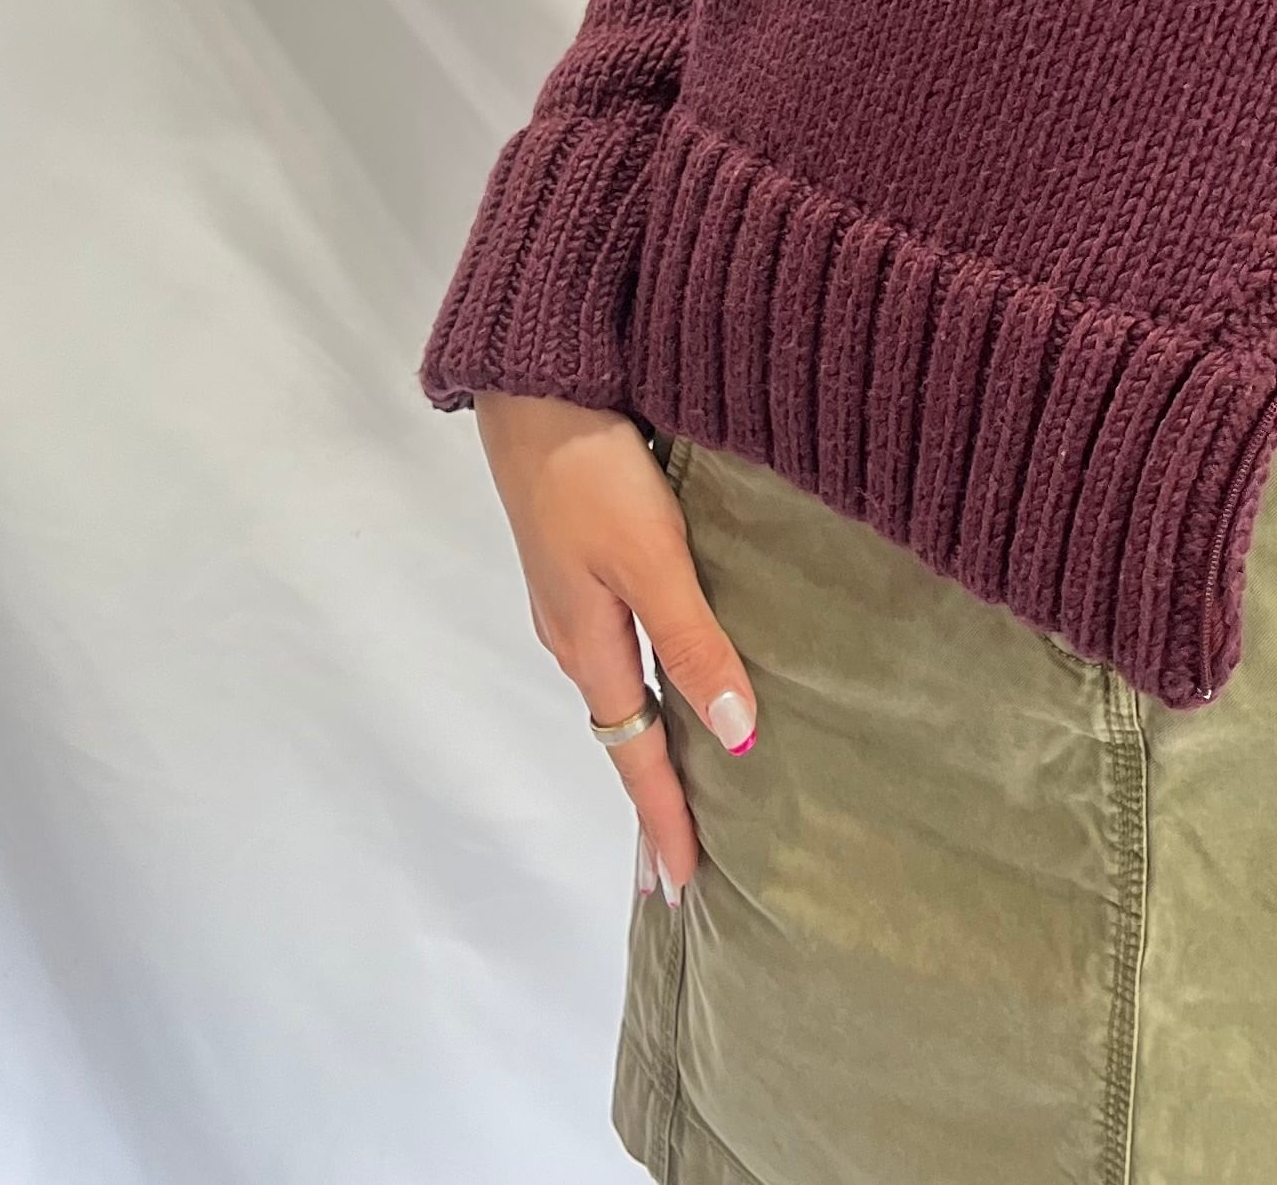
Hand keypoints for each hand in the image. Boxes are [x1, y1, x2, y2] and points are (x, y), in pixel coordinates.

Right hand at [471, 393, 760, 901]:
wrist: (536, 387)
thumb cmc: (594, 472)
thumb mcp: (652, 559)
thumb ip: (694, 643)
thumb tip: (739, 735)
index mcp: (590, 647)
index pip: (635, 756)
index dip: (664, 819)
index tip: (683, 888)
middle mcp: (576, 633)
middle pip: (623, 732)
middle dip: (651, 798)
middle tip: (678, 860)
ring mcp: (573, 594)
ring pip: (620, 685)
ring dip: (647, 739)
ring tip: (681, 780)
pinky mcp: (581, 555)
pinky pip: (619, 643)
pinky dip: (643, 680)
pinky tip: (666, 670)